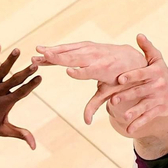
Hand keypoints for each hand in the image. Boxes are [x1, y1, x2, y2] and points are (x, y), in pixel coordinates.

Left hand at [0, 45, 41, 148]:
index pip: (21, 93)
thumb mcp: (3, 131)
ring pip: (0, 71)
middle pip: (13, 81)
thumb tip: (34, 146)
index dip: (30, 85)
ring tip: (17, 50)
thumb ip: (20, 134)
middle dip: (24, 73)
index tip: (40, 78)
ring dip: (9, 61)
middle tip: (34, 65)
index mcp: (5, 103)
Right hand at [32, 41, 148, 124]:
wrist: (131, 59)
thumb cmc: (120, 80)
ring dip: (52, 52)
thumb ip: (96, 105)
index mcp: (104, 70)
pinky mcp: (86, 44)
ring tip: (36, 53)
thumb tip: (87, 122)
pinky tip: (41, 50)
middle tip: (43, 56)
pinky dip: (55, 48)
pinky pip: (69, 47)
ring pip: (69, 50)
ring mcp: (91, 49)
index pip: (90, 72)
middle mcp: (97, 57)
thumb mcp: (110, 93)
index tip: (68, 72)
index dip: (80, 72)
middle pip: (75, 58)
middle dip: (59, 58)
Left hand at [99, 35, 167, 135]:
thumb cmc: (162, 74)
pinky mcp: (159, 110)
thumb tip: (139, 35)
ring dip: (134, 112)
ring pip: (144, 106)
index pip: (142, 73)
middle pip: (140, 91)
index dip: (131, 76)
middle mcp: (157, 85)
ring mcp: (158, 98)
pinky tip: (129, 130)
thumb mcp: (157, 60)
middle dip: (127, 95)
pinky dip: (139, 124)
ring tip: (124, 116)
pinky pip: (148, 117)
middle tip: (113, 100)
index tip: (120, 79)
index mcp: (154, 72)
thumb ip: (148, 49)